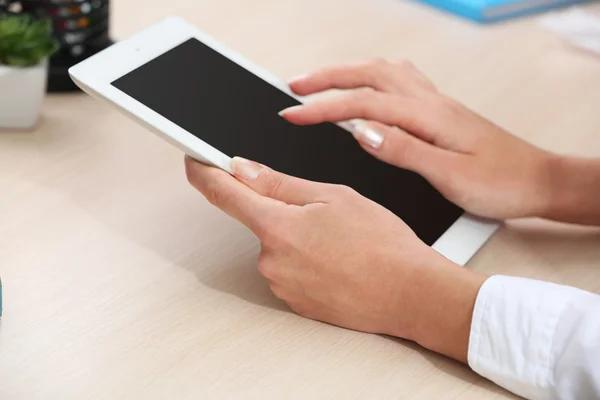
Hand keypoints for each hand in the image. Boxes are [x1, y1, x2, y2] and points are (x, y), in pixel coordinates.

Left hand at [185, 156, 485, 361]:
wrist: (410, 293)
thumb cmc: (381, 243)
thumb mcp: (332, 197)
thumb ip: (279, 184)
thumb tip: (242, 169)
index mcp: (276, 226)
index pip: (223, 193)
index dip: (204, 173)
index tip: (194, 161)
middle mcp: (270, 260)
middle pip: (259, 221)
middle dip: (281, 210)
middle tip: (323, 213)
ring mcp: (281, 286)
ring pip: (277, 247)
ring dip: (297, 238)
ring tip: (339, 243)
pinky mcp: (295, 304)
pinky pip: (289, 272)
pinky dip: (306, 262)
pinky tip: (337, 262)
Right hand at [281, 59, 556, 219]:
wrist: (538, 180)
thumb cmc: (500, 182)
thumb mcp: (450, 175)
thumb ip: (405, 151)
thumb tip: (362, 132)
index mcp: (428, 117)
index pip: (363, 104)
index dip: (323, 108)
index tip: (293, 114)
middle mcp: (430, 102)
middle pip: (369, 74)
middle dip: (327, 78)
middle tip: (295, 88)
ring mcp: (436, 102)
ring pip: (383, 72)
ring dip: (347, 72)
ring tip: (320, 82)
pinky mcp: (440, 110)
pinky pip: (400, 80)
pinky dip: (373, 77)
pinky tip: (367, 87)